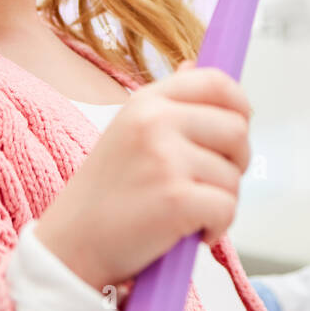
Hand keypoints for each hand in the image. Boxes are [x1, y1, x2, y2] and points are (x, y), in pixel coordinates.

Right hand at [34, 60, 251, 291]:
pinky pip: (227, 208)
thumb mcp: (128, 130)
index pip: (216, 82)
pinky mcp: (175, 198)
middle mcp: (155, 122)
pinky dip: (217, 227)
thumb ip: (167, 102)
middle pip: (237, 130)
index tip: (239, 126)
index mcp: (147, 101)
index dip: (239, 104)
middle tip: (210, 183)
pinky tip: (191, 232)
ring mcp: (165, 158)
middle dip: (236, 162)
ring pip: (234, 176)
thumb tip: (195, 64)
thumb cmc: (105, 193)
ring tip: (187, 211)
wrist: (70, 246)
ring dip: (221, 201)